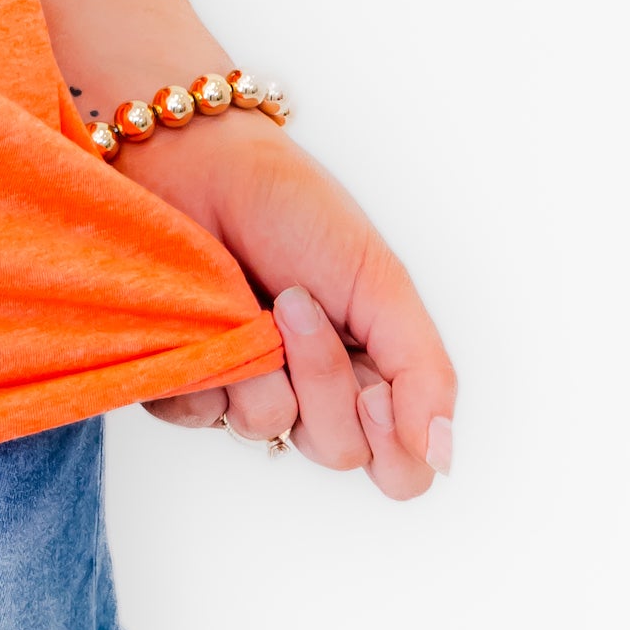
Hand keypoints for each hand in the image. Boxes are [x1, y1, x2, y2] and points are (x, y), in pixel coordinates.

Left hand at [136, 118, 456, 499]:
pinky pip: (194, 414)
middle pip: (336, 451)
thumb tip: (442, 458)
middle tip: (296, 303)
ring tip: (249, 298)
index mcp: (372, 371)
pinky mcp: (186, 377)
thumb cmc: (294, 209)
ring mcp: (247, 386)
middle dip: (322, 378)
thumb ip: (423, 372)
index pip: (401, 468)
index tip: (375, 387)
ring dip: (260, 363)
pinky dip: (201, 368)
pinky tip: (204, 322)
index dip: (392, 442)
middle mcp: (313, 390)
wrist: (199, 161)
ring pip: (265, 431)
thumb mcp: (378, 281)